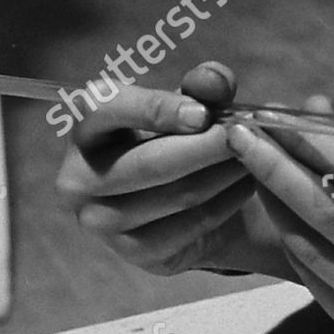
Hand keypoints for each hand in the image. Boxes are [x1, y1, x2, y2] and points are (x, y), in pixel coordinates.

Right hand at [56, 61, 295, 279]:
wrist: (178, 198)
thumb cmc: (175, 137)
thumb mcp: (188, 104)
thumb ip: (203, 85)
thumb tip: (215, 81)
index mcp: (85, 129)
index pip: (106, 109)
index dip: (157, 109)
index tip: (204, 114)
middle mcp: (78, 179)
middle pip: (150, 163)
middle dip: (207, 146)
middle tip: (247, 134)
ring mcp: (100, 222)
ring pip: (177, 195)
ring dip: (225, 173)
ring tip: (255, 154)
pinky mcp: (134, 252)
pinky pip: (192, 225)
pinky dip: (227, 201)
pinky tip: (247, 183)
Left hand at [226, 119, 333, 333]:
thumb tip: (311, 111)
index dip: (312, 144)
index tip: (274, 117)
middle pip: (324, 212)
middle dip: (274, 169)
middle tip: (238, 135)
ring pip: (309, 245)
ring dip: (271, 201)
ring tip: (247, 165)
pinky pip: (311, 273)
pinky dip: (289, 236)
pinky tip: (273, 208)